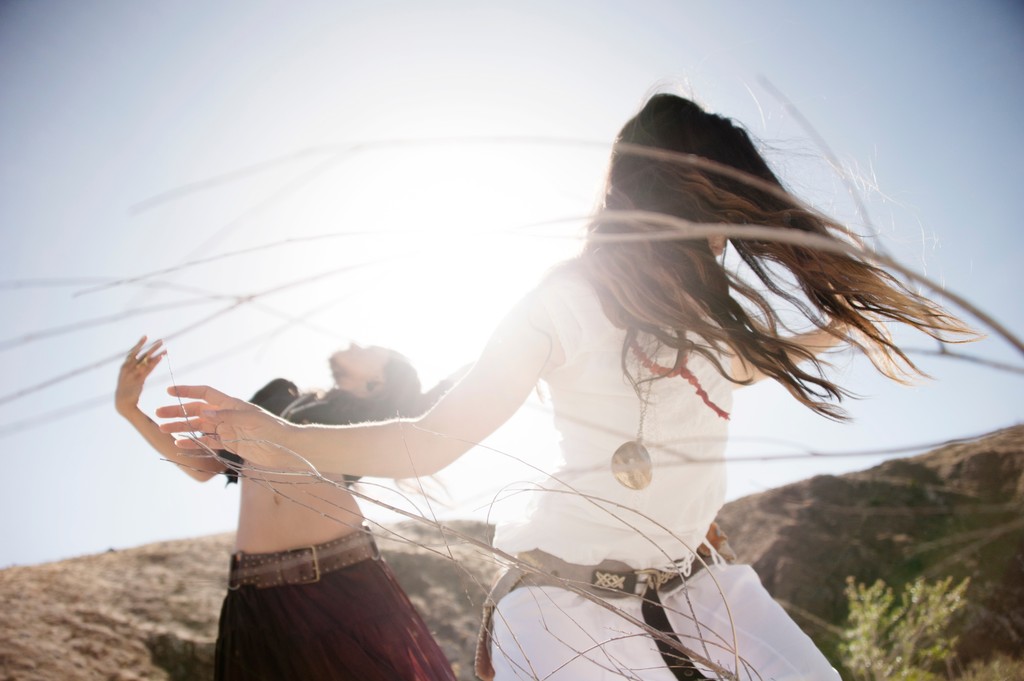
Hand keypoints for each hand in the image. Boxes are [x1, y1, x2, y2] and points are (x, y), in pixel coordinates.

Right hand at [115, 336, 165, 416]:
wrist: (122, 403)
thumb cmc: (126, 390)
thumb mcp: (128, 377)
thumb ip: (134, 368)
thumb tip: (144, 360)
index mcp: (124, 367)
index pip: (133, 352)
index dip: (139, 344)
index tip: (145, 336)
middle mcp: (128, 368)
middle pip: (141, 354)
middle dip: (151, 346)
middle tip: (161, 340)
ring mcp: (133, 373)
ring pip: (146, 360)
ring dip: (156, 352)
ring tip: (164, 346)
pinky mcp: (138, 380)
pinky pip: (148, 369)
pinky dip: (155, 362)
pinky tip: (162, 357)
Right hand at [156, 385, 294, 467]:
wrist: (286, 448)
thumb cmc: (272, 429)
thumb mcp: (249, 419)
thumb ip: (225, 416)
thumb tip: (202, 412)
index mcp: (231, 404)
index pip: (205, 393)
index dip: (187, 391)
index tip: (169, 391)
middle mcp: (227, 415)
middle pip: (197, 411)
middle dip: (178, 411)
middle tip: (158, 415)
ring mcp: (227, 430)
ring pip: (199, 428)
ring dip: (181, 428)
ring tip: (163, 430)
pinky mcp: (230, 444)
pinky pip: (207, 442)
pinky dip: (193, 443)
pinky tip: (179, 444)